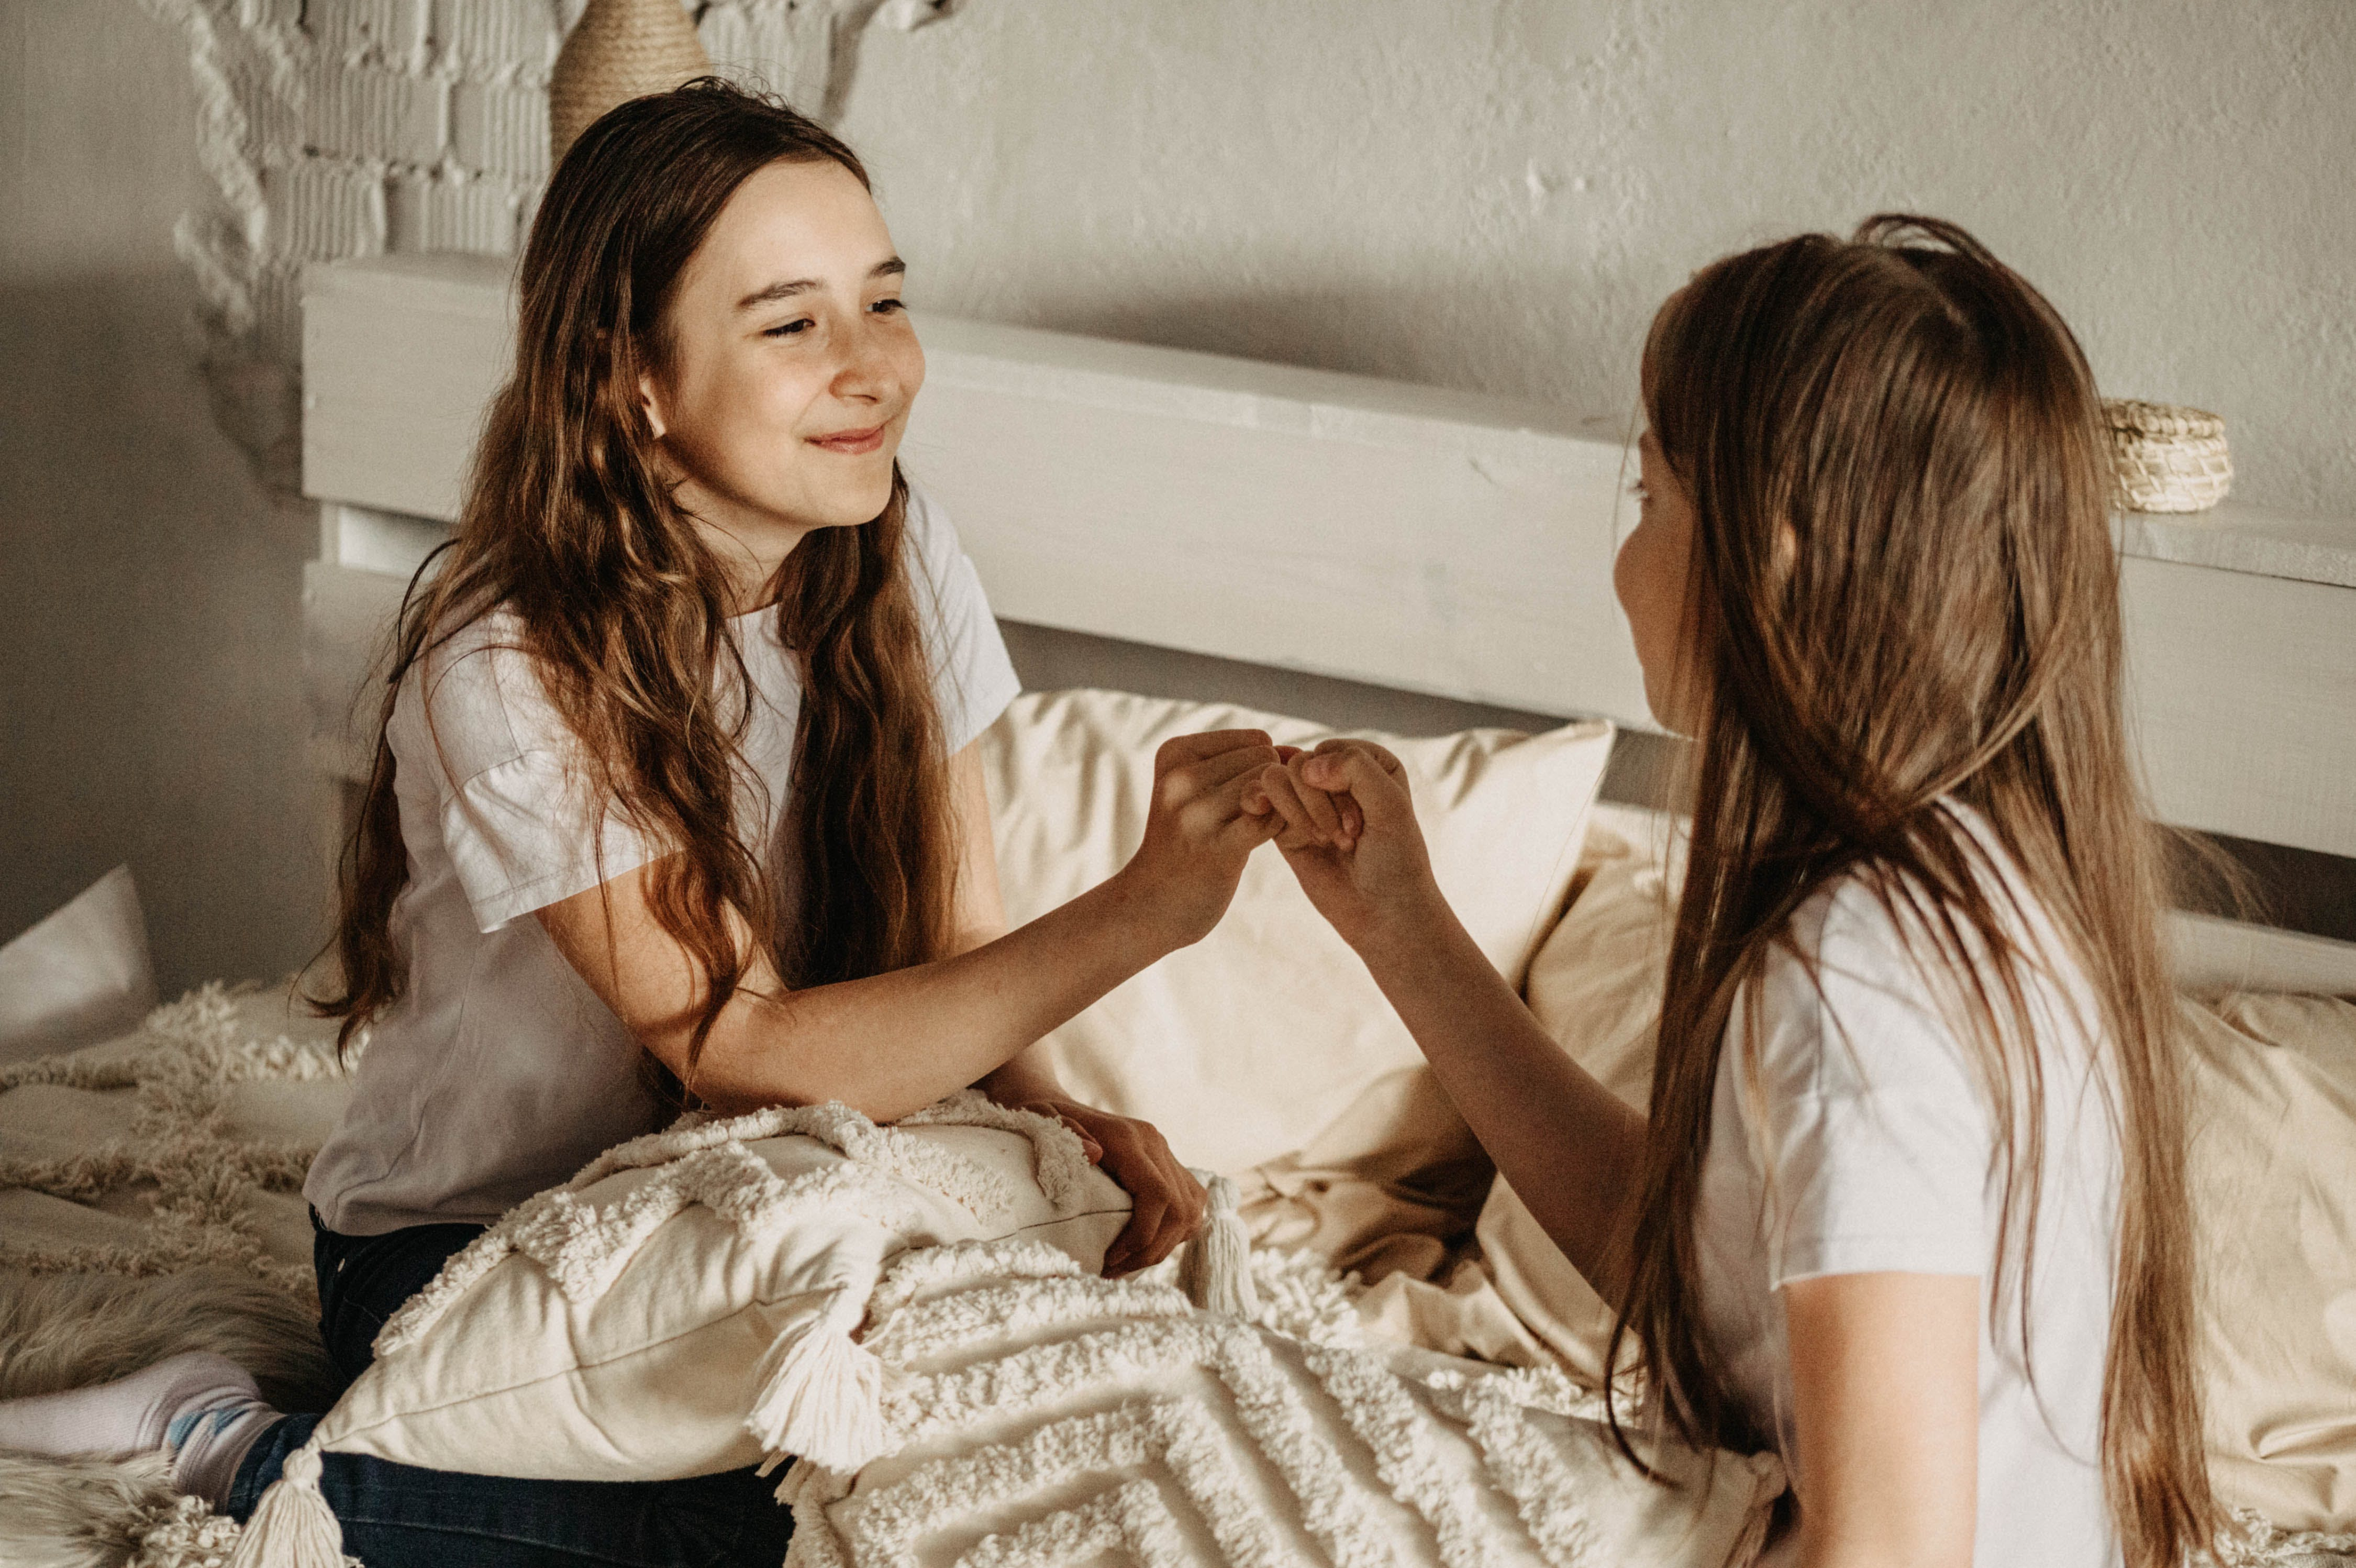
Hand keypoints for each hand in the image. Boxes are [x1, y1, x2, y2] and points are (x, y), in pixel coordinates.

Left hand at [1015, 1097, 1205, 1275]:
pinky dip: (1174, 1234)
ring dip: (1162, 1247)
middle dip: (1150, 1250)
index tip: (1111, 1258)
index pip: (1158, 1193)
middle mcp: (1156, 1144)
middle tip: (1113, 1271)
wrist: (1053, 1107)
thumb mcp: (1042, 1124)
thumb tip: (1094, 1154)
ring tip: (1125, 1266)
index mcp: (1129, 1139)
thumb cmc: (1043, 1123)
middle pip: (1180, 1210)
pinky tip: (1144, 1247)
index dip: (1142, 1235)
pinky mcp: (1170, 1166)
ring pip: (1190, 1212)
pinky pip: (1191, 1206)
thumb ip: (1067, 1136)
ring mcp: (1166, 1154)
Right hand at [1116, 730, 1284, 949]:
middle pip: (1267, 762)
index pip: (1258, 740)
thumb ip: (1248, 766)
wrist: (1153, 903)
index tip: (1252, 799)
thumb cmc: (1188, 842)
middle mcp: (1181, 777)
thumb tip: (1299, 752)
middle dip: (1275, 789)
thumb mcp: (1200, 791)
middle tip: (1260, 819)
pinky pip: (1271, 819)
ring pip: (1272, 788)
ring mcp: (1195, 812)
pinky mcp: (1216, 846)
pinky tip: (1262, 843)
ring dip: (1280, 810)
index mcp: (1175, 753)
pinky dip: (1280, 829)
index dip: (1268, 771)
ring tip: (1258, 831)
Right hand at [1244, 739, 1443, 953]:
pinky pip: (1259, 799)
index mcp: (1369, 762)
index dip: (1341, 784)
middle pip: (1301, 763)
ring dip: (1300, 811)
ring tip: (1326, 842)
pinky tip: (1296, 835)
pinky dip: (1270, 811)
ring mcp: (1307, 800)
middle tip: (1346, 839)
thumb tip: (1305, 763)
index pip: (1332, 751)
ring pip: (1276, 776)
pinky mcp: (1284, 826)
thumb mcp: (1390, 805)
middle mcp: (1337, 776)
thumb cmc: (1395, 861)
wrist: (1381, 912)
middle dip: (1320, 803)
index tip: (1364, 825)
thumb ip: (1356, 768)